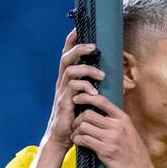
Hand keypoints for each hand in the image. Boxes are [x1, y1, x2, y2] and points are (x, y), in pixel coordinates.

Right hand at [44, 28, 104, 150]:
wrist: (61, 138)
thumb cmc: (73, 119)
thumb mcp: (82, 100)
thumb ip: (88, 88)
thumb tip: (105, 77)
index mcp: (65, 81)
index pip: (66, 56)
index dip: (70, 42)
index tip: (77, 29)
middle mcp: (61, 83)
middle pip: (66, 58)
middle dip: (79, 49)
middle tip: (93, 46)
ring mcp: (62, 92)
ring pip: (71, 71)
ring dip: (88, 70)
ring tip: (101, 75)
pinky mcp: (65, 103)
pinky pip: (74, 88)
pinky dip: (85, 87)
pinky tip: (94, 93)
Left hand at [70, 91, 153, 167]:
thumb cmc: (135, 155)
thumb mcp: (130, 132)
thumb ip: (118, 122)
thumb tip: (104, 113)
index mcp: (123, 119)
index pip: (102, 101)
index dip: (86, 97)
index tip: (77, 99)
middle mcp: (117, 126)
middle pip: (89, 114)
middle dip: (77, 119)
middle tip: (74, 125)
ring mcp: (111, 138)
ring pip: (84, 126)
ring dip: (76, 130)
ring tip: (75, 135)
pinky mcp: (105, 151)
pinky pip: (84, 140)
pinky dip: (77, 140)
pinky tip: (77, 142)